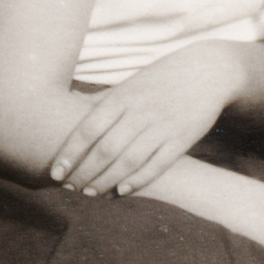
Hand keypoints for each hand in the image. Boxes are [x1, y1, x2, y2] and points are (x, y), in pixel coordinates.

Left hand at [49, 45, 248, 195]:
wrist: (207, 70)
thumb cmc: (160, 79)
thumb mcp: (128, 84)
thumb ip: (100, 100)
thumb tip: (66, 106)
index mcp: (123, 97)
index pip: (89, 128)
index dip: (70, 153)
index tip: (56, 172)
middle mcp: (140, 112)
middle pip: (106, 149)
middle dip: (85, 172)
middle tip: (70, 188)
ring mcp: (162, 126)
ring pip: (129, 160)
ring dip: (106, 180)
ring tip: (91, 193)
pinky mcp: (182, 138)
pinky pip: (157, 164)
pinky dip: (138, 180)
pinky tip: (122, 191)